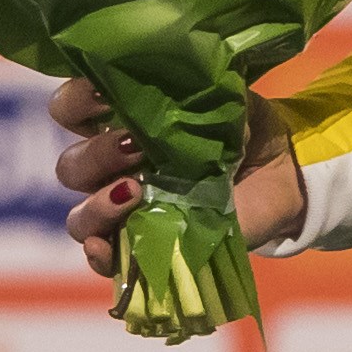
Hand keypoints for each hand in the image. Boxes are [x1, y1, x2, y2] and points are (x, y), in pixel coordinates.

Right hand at [50, 81, 300, 276]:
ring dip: (99, 204)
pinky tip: (106, 245)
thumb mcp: (226, 100)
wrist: (280, 175)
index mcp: (120, 124)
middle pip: (71, 166)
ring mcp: (125, 211)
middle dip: (97, 154)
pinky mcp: (144, 246)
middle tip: (135, 147)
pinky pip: (104, 258)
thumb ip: (200, 93)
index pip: (71, 109)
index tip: (105, 94)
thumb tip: (184, 94)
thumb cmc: (241, 129)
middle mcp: (112, 169)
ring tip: (135, 192)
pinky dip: (99, 254)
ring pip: (80, 215)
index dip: (76, 101)